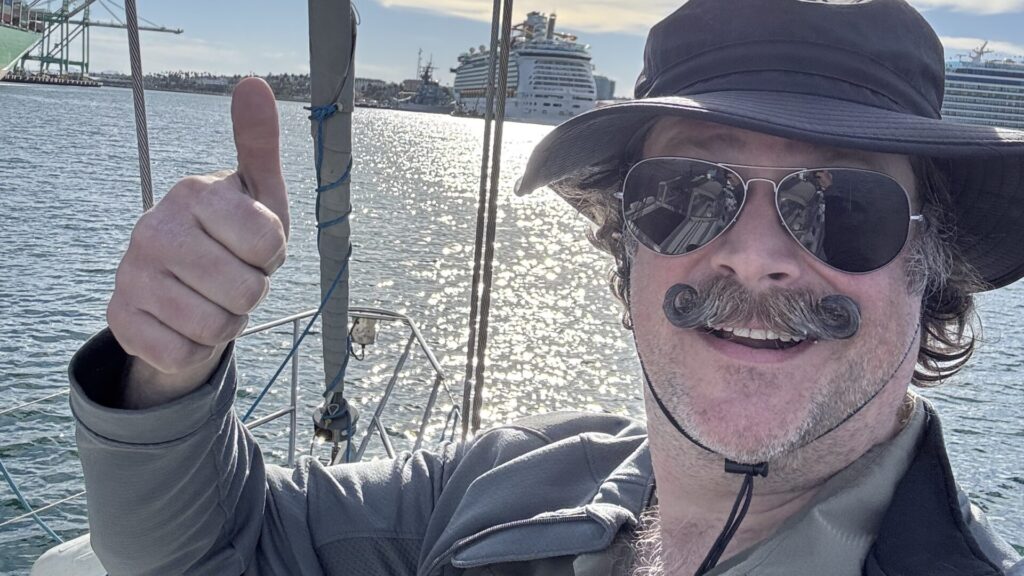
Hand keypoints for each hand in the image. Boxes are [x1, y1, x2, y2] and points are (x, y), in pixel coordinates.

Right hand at [106, 78, 289, 405]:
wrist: (182, 288)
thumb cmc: (233, 236)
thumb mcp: (259, 193)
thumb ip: (258, 143)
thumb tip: (254, 83)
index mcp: (194, 193)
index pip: (269, 241)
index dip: (272, 254)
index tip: (254, 245)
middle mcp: (154, 229)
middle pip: (246, 291)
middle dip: (251, 292)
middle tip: (232, 276)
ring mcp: (132, 275)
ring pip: (218, 327)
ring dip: (227, 321)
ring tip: (212, 298)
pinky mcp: (120, 320)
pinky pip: (185, 354)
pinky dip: (196, 348)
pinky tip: (184, 322)